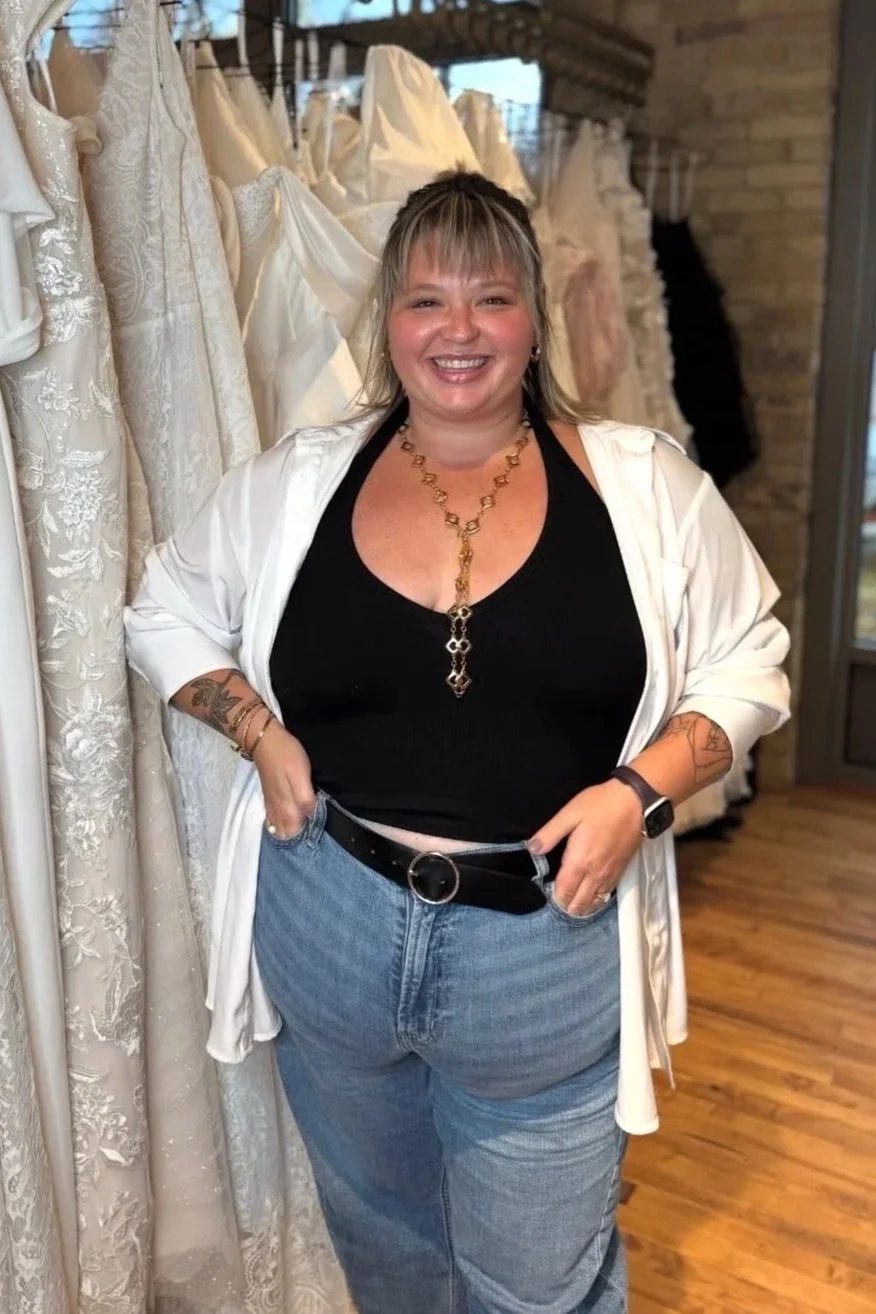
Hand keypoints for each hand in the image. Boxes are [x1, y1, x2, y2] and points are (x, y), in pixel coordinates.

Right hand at [253, 721, 315, 839]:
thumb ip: (306, 799)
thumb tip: (311, 815)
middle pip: (287, 833)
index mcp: (287, 806)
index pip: (297, 832)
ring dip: (289, 830)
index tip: (317, 829)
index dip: (307, 833)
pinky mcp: (268, 797)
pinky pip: (272, 819)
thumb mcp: (302, 775)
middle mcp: (277, 809)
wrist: (265, 741)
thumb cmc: (287, 755)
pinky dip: (280, 824)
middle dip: (298, 835)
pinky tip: (287, 821)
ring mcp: (271, 804)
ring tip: (301, 827)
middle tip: (312, 829)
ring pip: (278, 827)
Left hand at [528, 780, 643, 914]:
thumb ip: (549, 834)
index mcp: (579, 861)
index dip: (555, 897)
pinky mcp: (621, 871)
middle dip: (567, 905)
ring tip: (573, 899)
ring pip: (594, 903)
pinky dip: (596, 899)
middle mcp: (595, 874)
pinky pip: (606, 895)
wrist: (635, 802)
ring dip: (582, 905)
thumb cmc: (600, 805)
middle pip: (579, 904)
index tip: (549, 891)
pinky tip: (591, 894)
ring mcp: (610, 874)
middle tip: (560, 896)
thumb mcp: (569, 813)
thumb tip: (532, 849)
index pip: (564, 892)